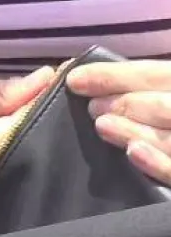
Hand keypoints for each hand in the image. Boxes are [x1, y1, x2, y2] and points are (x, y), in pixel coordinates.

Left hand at [66, 59, 170, 184]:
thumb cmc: (167, 113)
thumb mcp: (167, 93)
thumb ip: (153, 86)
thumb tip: (102, 78)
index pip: (157, 73)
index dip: (114, 75)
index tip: (75, 79)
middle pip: (166, 106)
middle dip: (125, 103)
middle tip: (92, 107)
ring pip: (170, 137)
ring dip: (134, 129)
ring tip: (103, 125)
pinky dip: (158, 163)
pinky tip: (134, 153)